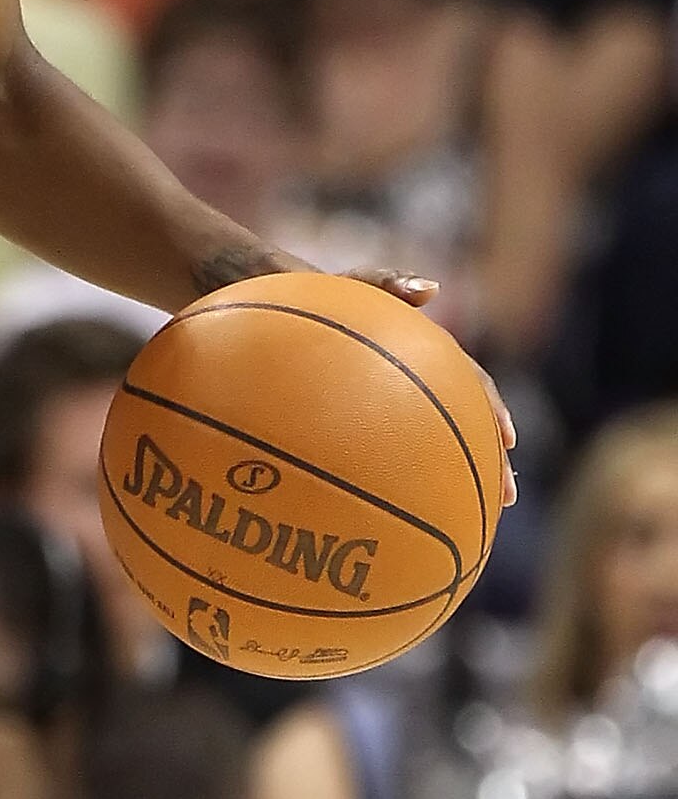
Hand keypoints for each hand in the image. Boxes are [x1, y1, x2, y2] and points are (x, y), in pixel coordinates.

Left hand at [345, 269, 517, 507]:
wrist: (291, 311)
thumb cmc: (327, 294)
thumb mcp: (355, 283)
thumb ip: (389, 281)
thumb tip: (431, 288)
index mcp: (431, 355)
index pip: (473, 385)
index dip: (493, 411)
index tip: (508, 441)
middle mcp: (425, 383)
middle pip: (469, 425)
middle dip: (492, 461)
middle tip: (506, 496)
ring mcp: (401, 404)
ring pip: (442, 445)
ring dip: (464, 477)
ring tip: (478, 517)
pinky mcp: (373, 420)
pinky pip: (397, 455)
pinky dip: (412, 482)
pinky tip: (409, 515)